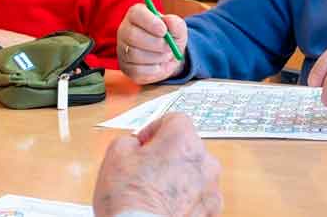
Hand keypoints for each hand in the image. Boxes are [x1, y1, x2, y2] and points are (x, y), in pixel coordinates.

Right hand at [93, 113, 221, 216]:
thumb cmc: (129, 198)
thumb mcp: (116, 154)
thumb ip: (130, 140)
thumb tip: (135, 145)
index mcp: (184, 140)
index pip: (175, 120)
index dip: (155, 129)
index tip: (143, 143)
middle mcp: (205, 162)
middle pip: (187, 147)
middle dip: (168, 155)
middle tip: (145, 169)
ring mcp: (211, 189)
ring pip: (194, 174)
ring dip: (178, 178)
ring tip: (154, 192)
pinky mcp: (210, 213)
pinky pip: (198, 197)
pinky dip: (185, 200)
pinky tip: (164, 206)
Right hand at [116, 3, 187, 83]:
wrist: (168, 59)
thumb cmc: (171, 39)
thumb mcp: (178, 30)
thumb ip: (176, 24)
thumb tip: (168, 20)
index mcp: (137, 14)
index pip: (136, 13)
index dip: (150, 22)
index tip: (164, 31)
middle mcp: (125, 29)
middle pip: (132, 35)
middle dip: (155, 43)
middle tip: (169, 47)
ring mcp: (122, 49)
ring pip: (134, 53)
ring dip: (156, 57)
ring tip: (166, 55)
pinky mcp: (125, 66)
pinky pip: (136, 69)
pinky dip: (152, 69)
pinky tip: (158, 65)